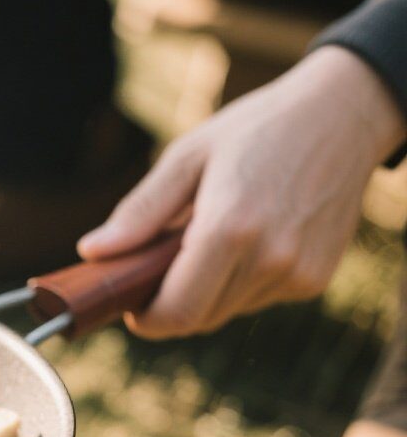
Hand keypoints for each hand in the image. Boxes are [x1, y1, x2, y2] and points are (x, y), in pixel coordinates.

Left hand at [78, 47, 406, 338]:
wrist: (344, 116)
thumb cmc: (256, 130)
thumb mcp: (187, 157)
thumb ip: (139, 212)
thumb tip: (93, 252)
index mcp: (230, 229)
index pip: (175, 312)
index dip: (145, 320)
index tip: (131, 305)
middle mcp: (269, 259)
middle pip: (198, 319)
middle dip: (170, 304)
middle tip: (161, 267)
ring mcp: (297, 274)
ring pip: (226, 312)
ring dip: (206, 292)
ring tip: (209, 240)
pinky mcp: (315, 279)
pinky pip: (257, 300)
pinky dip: (240, 283)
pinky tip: (248, 241)